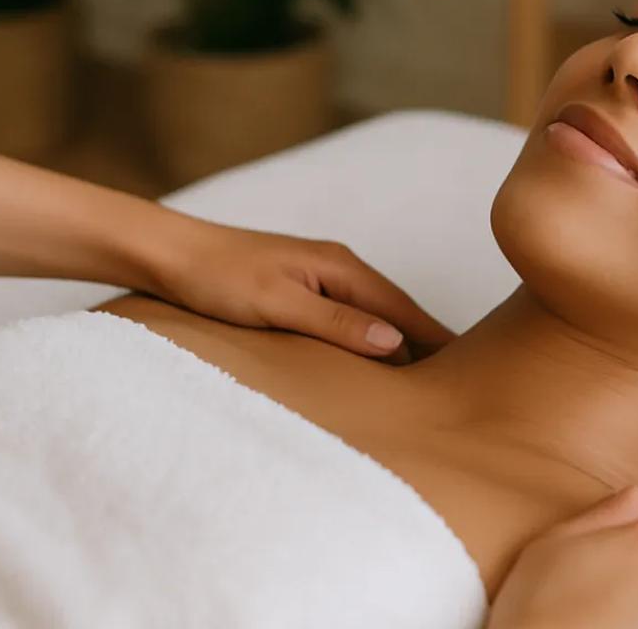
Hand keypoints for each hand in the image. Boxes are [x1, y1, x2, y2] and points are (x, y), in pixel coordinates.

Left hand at [149, 218, 455, 359]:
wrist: (168, 254)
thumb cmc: (217, 277)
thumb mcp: (279, 305)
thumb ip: (337, 323)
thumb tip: (395, 341)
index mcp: (341, 267)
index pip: (404, 308)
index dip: (435, 337)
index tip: (468, 365)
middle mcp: (339, 267)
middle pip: (395, 310)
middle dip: (426, 341)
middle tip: (456, 382)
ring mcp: (321, 276)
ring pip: (374, 314)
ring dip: (398, 341)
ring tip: (422, 378)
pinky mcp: (302, 287)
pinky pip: (350, 315)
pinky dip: (369, 336)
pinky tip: (370, 359)